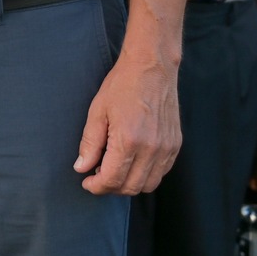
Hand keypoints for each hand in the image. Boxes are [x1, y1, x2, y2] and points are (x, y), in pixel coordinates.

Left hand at [74, 52, 180, 195]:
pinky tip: (132, 162)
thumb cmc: (122, 85)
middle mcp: (151, 148)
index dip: (96, 187)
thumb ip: (89, 143)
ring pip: (148, 185)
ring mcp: (166, 148)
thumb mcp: (97, 111)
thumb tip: (81, 168)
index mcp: (129, 140)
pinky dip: (146, 175)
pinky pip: (161, 173)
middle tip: (97, 176)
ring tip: (114, 169)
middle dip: (111, 187)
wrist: (151, 67)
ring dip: (129, 184)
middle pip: (131, 187)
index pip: (112, 180)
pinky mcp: (175, 145)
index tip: (86, 182)